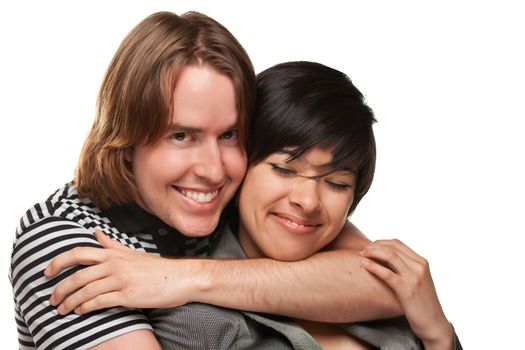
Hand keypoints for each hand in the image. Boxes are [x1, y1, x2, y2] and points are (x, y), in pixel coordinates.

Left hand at [45, 231, 197, 314]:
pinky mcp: (128, 295)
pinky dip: (86, 307)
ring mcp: (121, 280)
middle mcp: (115, 264)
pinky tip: (80, 311)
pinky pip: (99, 302)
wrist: (180, 278)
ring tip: (62, 310)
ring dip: (69, 302)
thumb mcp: (132, 253)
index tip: (48, 272)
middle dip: (60, 289)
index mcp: (114, 253)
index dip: (59, 262)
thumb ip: (112, 245)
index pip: (78, 253)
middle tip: (52, 299)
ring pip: (86, 291)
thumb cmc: (157, 268)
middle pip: (78, 275)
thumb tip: (96, 234)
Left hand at [360, 239, 452, 349]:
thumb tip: (384, 258)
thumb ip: (405, 268)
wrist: (434, 323)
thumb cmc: (422, 303)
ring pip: (389, 256)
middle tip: (363, 250)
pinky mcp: (406, 289)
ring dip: (373, 253)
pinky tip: (365, 265)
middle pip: (392, 247)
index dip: (380, 242)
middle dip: (374, 246)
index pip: (397, 243)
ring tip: (362, 255)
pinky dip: (374, 267)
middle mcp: (419, 266)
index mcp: (422, 262)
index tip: (369, 246)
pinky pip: (387, 274)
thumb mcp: (417, 280)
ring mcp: (413, 277)